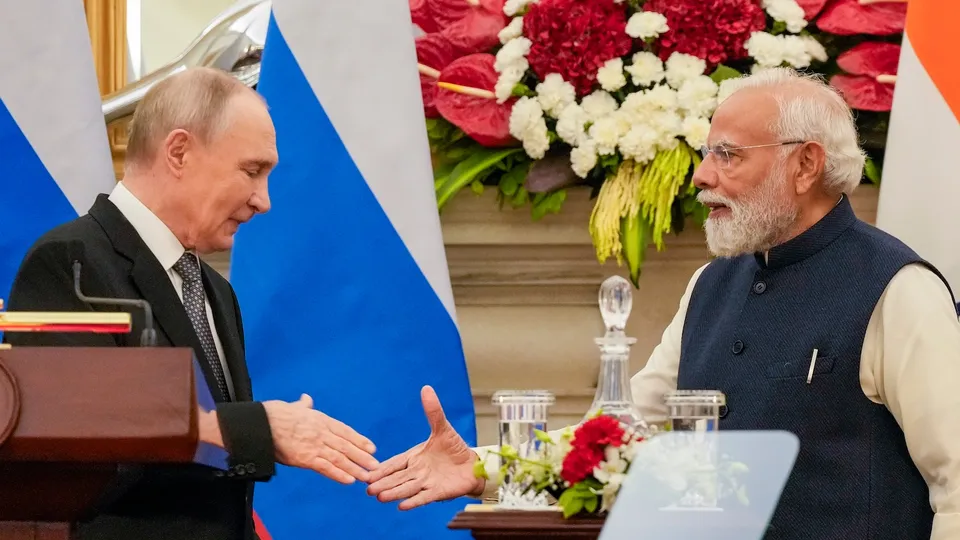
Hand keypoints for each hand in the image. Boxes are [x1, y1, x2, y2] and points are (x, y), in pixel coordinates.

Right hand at [263, 393, 378, 483]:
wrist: (262, 423)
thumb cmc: (276, 414)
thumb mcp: (294, 407)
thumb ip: (304, 405)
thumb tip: (306, 398)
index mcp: (320, 419)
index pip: (345, 431)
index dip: (360, 440)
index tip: (372, 448)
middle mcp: (321, 432)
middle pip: (346, 446)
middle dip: (362, 457)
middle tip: (376, 466)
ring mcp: (314, 445)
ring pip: (340, 458)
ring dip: (355, 468)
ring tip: (366, 476)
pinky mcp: (305, 458)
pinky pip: (325, 467)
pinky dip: (338, 474)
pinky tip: (349, 480)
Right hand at [366, 386, 482, 509]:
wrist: (472, 465)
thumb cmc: (454, 448)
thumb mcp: (443, 428)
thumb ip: (433, 411)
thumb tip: (426, 389)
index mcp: (414, 457)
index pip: (395, 463)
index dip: (382, 468)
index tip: (368, 472)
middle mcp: (417, 471)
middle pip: (397, 478)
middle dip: (383, 483)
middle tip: (368, 488)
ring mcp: (426, 483)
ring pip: (407, 488)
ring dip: (394, 492)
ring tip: (381, 497)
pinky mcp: (437, 492)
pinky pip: (423, 497)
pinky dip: (414, 501)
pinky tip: (402, 506)